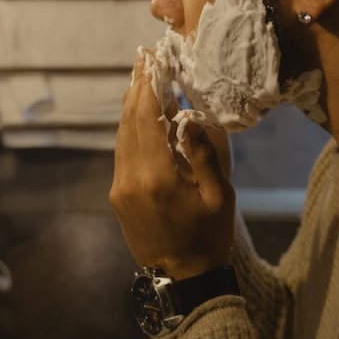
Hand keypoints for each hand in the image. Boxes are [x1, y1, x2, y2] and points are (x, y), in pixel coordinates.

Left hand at [109, 58, 235, 279]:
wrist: (184, 280)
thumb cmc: (209, 237)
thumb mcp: (220, 195)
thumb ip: (205, 151)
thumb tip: (188, 114)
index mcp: (156, 177)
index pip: (146, 118)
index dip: (148, 86)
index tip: (151, 59)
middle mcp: (130, 179)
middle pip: (128, 122)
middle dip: (136, 88)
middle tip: (143, 58)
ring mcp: (120, 188)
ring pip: (121, 135)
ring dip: (130, 106)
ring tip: (140, 78)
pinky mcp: (118, 195)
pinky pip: (122, 152)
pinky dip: (130, 128)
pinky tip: (139, 114)